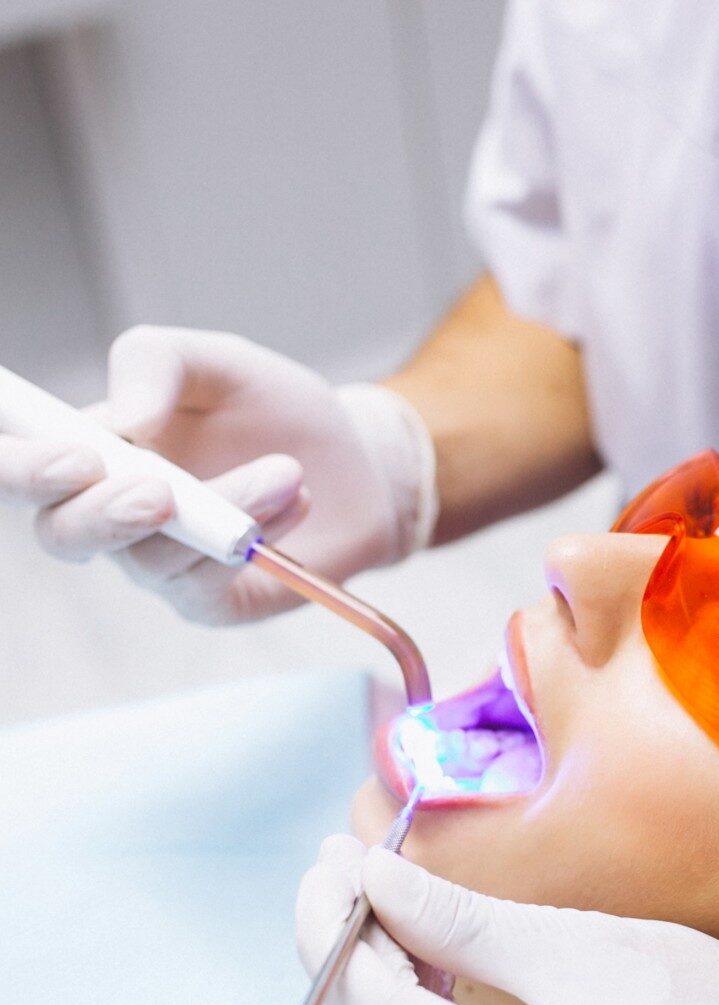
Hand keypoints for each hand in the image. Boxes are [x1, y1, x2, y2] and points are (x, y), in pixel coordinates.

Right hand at [0, 327, 436, 622]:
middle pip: (63, 534)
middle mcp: (110, 513)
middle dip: (103, 515)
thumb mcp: (218, 362)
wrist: (359, 462)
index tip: (77, 457)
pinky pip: (206, 585)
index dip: (21, 469)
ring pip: (153, 556)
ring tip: (288, 471)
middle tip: (159, 491)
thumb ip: (156, 365)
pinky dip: (253, 538)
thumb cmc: (275, 410)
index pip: (20, 466)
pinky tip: (298, 500)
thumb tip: (122, 422)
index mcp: (92, 449)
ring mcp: (159, 564)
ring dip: (222, 509)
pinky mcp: (210, 601)